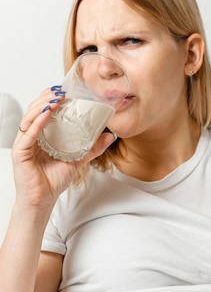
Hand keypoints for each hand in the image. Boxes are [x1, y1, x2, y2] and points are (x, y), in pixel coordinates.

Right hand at [12, 88, 114, 210]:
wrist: (43, 201)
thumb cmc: (54, 181)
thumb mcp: (77, 160)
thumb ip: (92, 148)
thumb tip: (110, 135)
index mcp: (41, 135)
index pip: (44, 111)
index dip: (52, 98)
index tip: (65, 90)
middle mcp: (30, 136)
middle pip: (35, 110)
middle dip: (47, 97)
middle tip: (62, 90)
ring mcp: (24, 143)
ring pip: (30, 117)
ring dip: (42, 105)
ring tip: (55, 98)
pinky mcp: (20, 152)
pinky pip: (28, 133)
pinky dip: (37, 122)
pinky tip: (47, 114)